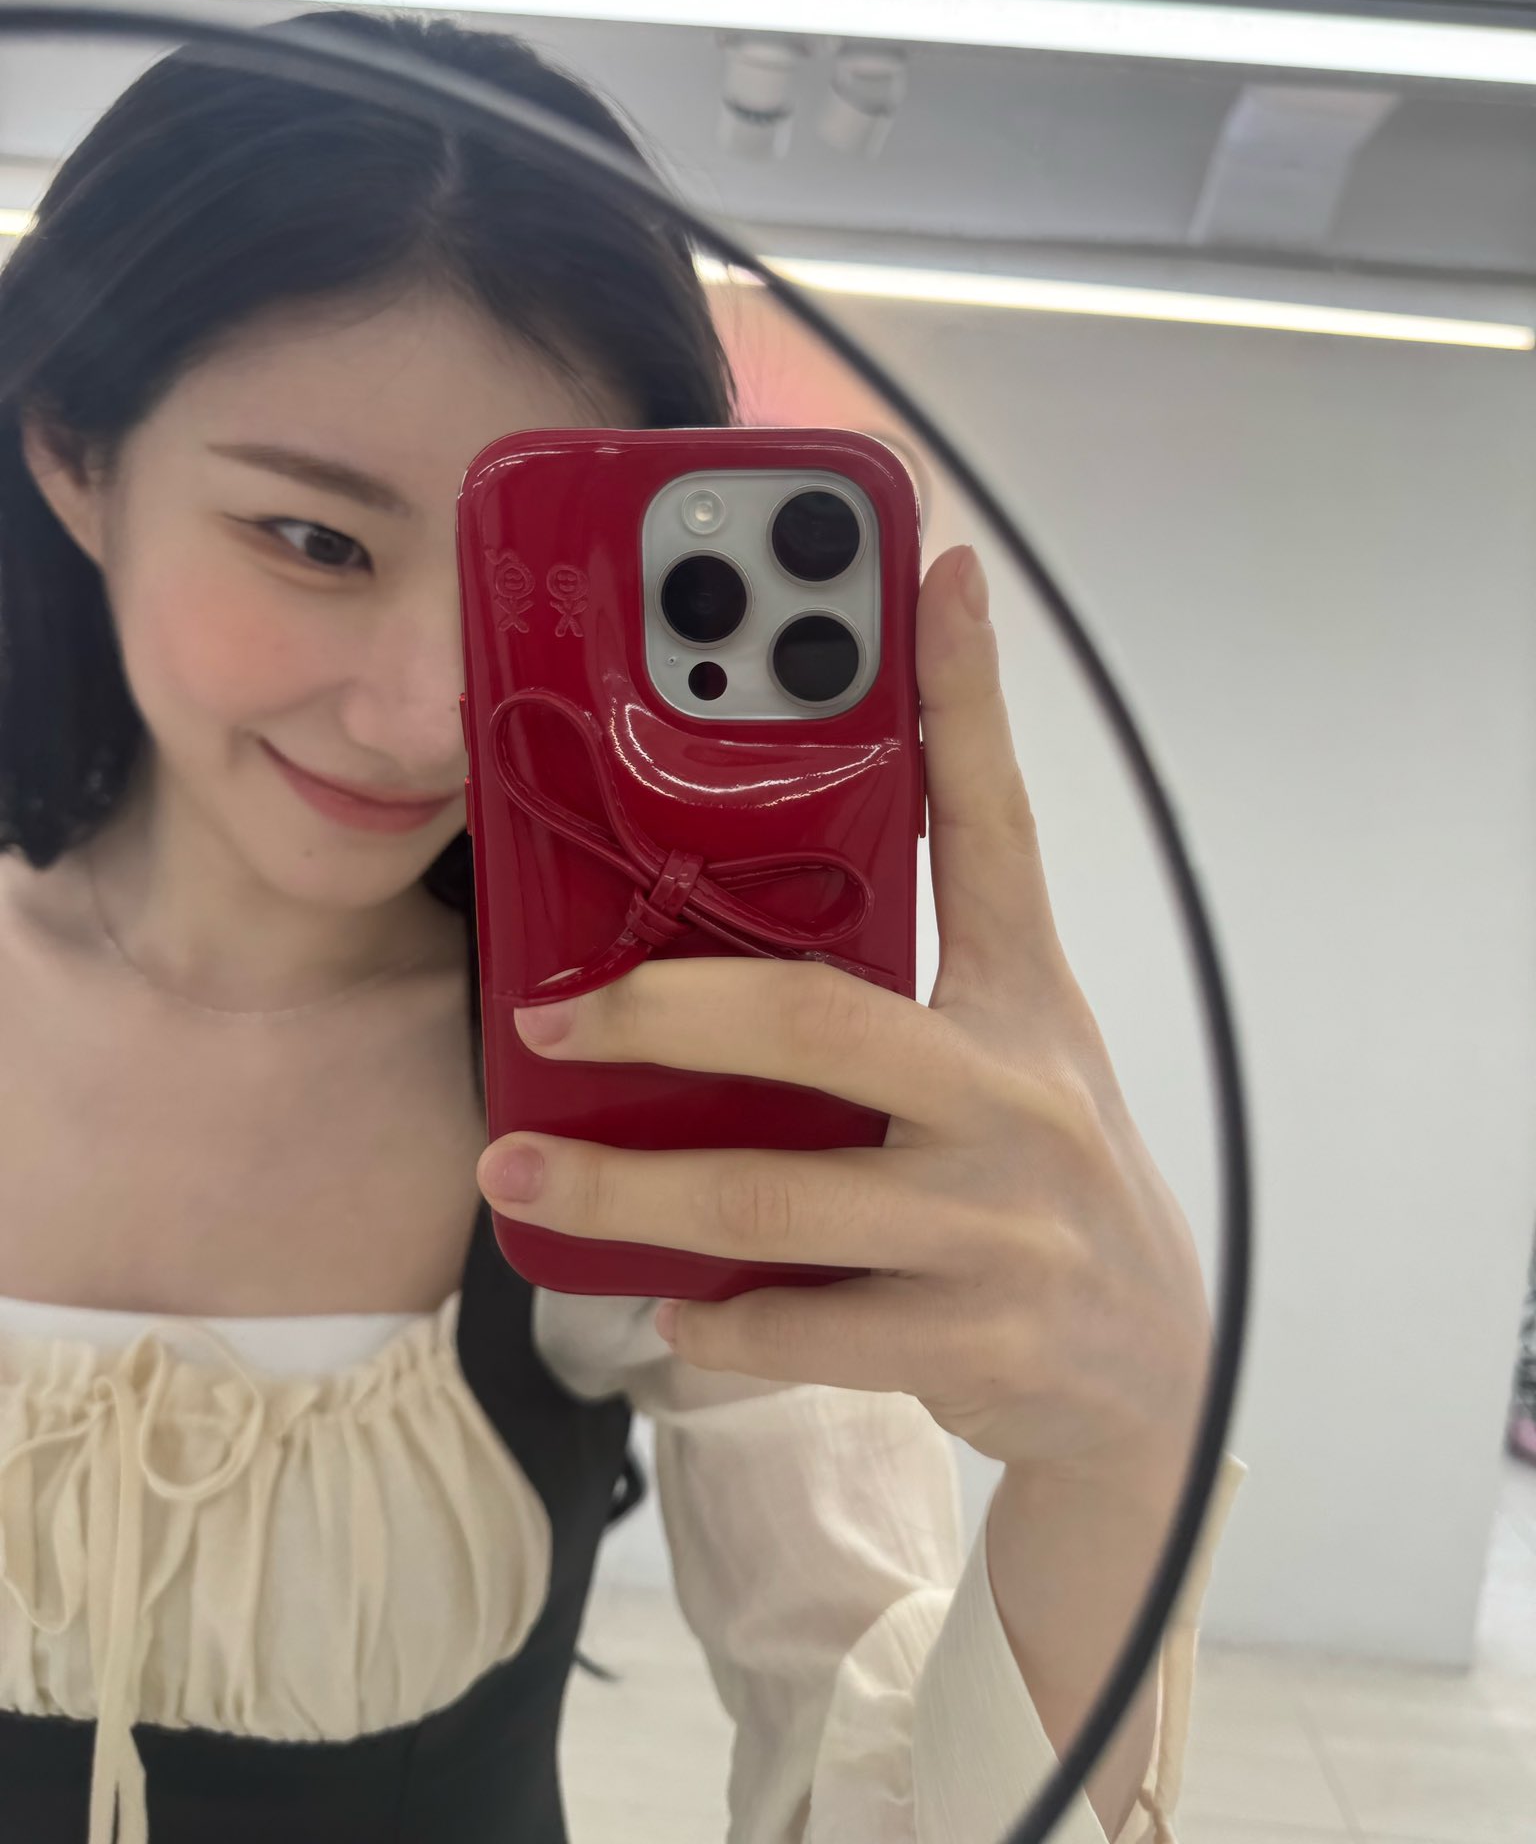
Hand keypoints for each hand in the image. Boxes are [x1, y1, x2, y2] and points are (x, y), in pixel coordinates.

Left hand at [478, 544, 1208, 1480]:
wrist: (1150, 1373)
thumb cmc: (1046, 1182)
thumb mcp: (1014, 1056)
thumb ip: (907, 987)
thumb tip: (731, 942)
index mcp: (1024, 1000)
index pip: (996, 823)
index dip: (967, 694)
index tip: (934, 573)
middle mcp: (1018, 1094)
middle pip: (818, 1021)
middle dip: (662, 1012)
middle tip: (546, 1016)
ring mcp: (1000, 1222)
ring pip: (776, 1194)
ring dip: (628, 1192)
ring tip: (525, 1171)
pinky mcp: (976, 1341)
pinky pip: (804, 1324)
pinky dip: (720, 1317)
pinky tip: (674, 1307)